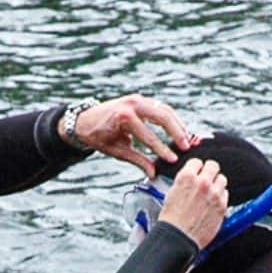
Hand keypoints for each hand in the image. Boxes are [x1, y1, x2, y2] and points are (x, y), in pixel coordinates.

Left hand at [70, 95, 200, 178]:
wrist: (84, 120)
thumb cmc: (98, 136)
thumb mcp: (117, 150)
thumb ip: (137, 160)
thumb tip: (153, 173)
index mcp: (123, 117)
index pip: (148, 136)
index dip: (162, 149)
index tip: (173, 159)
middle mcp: (132, 104)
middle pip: (162, 117)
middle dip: (176, 132)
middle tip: (186, 147)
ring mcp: (137, 99)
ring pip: (164, 110)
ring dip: (177, 124)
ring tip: (187, 139)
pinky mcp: (141, 100)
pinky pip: (160, 108)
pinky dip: (171, 118)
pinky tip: (179, 129)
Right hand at [154, 158, 229, 246]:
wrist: (179, 237)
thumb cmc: (172, 220)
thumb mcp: (171, 193)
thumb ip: (185, 182)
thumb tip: (191, 179)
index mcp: (187, 177)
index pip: (197, 162)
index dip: (196, 168)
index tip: (196, 172)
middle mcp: (202, 183)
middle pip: (213, 166)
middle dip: (209, 171)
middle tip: (207, 177)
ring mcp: (214, 194)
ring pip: (222, 179)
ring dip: (217, 183)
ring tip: (210, 191)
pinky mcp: (222, 206)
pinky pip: (226, 194)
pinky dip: (221, 196)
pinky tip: (213, 202)